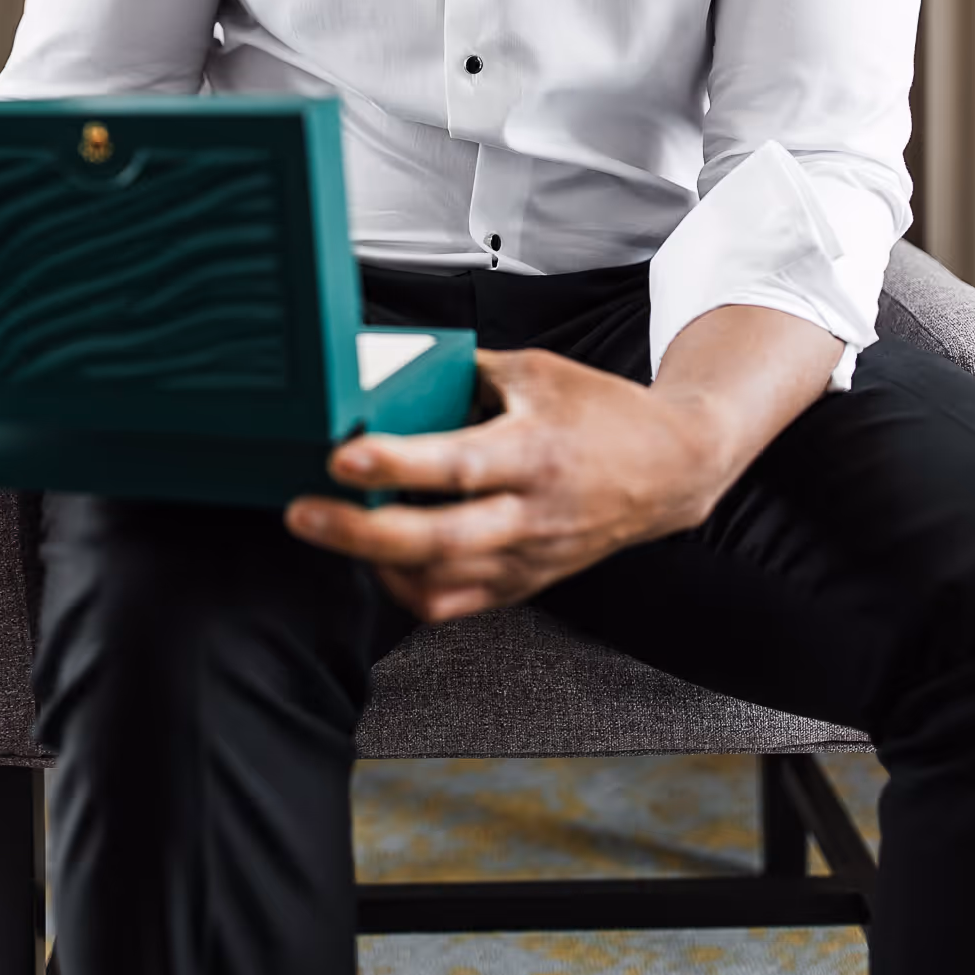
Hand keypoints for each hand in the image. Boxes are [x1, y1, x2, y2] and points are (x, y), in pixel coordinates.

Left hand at [284, 347, 726, 620]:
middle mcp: (532, 514)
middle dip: (360, 532)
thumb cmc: (602, 414)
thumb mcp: (538, 371)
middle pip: (437, 540)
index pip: (458, 465)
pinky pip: (453, 603)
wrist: (671, 468)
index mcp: (536, 452)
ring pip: (438, 581)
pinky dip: (407, 587)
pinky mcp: (525, 583)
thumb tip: (396, 373)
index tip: (342, 456)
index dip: (396, 464)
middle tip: (303, 513)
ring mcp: (528, 558)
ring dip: (374, 559)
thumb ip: (468, 374)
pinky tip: (380, 558)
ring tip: (331, 527)